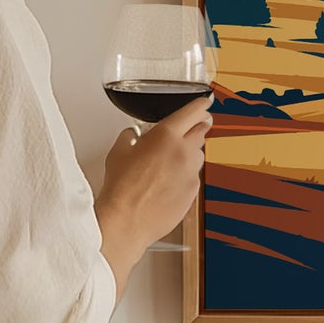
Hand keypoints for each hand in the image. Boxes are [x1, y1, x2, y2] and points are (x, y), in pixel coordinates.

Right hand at [95, 94, 212, 295]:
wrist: (127, 220)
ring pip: (198, 155)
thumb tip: (133, 135)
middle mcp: (184, 151)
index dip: (200, 105)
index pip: (192, 111)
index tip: (205, 102)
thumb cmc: (121, 187)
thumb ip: (130, 137)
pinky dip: (185, 175)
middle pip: (202, 131)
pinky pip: (194, 177)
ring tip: (170, 162)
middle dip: (198, 127)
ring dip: (189, 153)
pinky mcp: (194, 192)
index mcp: (166, 135)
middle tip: (192, 128)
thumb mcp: (118, 152)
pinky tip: (168, 183)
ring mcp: (191, 173)